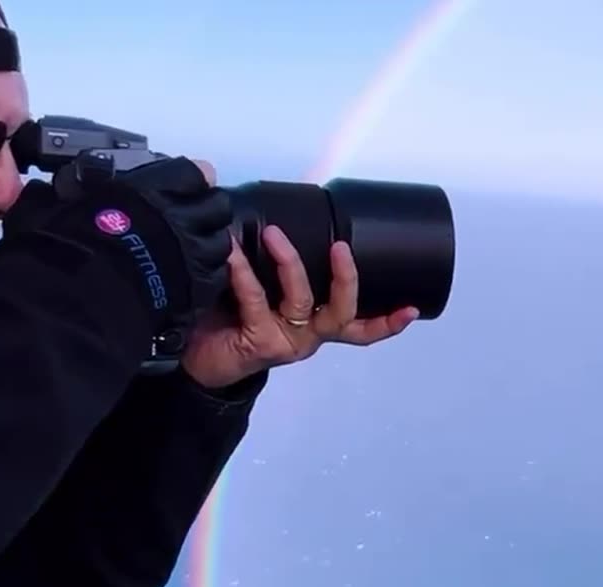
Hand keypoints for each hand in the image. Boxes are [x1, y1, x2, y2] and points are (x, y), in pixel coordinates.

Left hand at [181, 224, 418, 388]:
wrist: (189, 357)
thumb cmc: (225, 318)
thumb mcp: (258, 290)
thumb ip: (271, 264)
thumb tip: (273, 213)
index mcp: (314, 325)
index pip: (360, 326)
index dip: (388, 321)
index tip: (413, 308)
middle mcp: (307, 335)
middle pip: (343, 312)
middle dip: (347, 278)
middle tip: (342, 248)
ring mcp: (287, 341)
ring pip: (303, 300)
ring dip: (290, 262)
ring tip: (274, 234)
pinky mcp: (261, 343)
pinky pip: (258, 301)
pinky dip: (245, 273)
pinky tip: (232, 253)